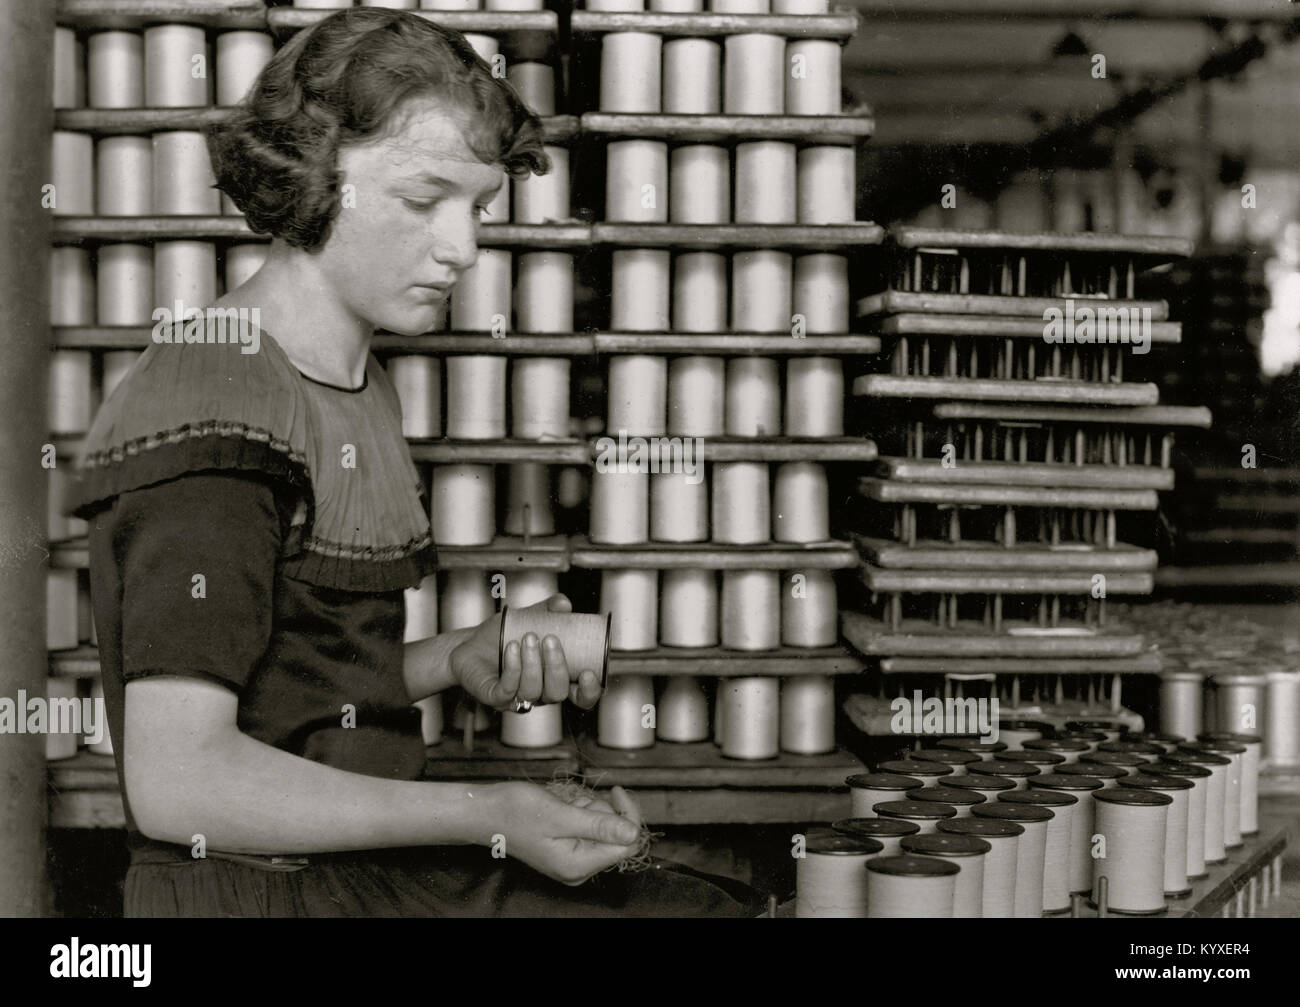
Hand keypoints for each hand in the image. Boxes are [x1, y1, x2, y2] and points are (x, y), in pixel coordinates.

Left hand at [450, 594, 602, 710]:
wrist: (469, 642)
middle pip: (558, 693)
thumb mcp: (528, 617)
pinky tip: (510, 648)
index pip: (581, 697)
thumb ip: (548, 610)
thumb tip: (564, 604)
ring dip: (532, 664)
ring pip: (533, 692)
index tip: (589, 673)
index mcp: (555, 679)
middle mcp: (540, 693)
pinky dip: (512, 669)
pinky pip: (508, 690)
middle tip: (549, 639)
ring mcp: (517, 698)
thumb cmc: (503, 635)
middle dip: (557, 667)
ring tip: (526, 637)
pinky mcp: (495, 698)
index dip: (590, 691)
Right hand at [488, 782, 642, 885]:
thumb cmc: (515, 812)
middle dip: (599, 811)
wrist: (485, 812)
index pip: (627, 844)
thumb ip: (598, 826)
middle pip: (615, 836)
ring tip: (561, 806)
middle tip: (573, 802)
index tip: (616, 791)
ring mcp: (573, 860)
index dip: (628, 815)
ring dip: (586, 809)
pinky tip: (559, 809)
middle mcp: (578, 869)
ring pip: (601, 827)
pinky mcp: (567, 849)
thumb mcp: (560, 815)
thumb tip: (633, 832)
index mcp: (578, 866)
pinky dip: (578, 812)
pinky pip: (587, 827)